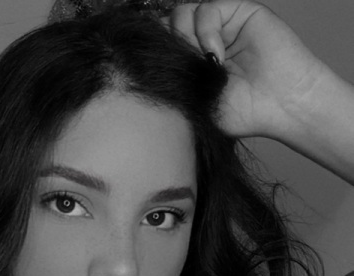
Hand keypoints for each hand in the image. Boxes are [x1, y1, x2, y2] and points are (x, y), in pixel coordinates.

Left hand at [164, 0, 328, 138]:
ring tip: (204, 65)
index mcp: (192, 62)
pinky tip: (216, 56)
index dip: (157, 54)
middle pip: (167, 26)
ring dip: (186, 38)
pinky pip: (208, 8)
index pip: (162, 46)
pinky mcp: (240, 12)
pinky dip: (206, 31)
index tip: (160, 73)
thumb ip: (176, 82)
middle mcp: (204, 40)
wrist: (281, 106)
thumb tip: (149, 68)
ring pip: (182, 13)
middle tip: (185, 71)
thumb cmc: (243, 112)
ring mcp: (221, 25)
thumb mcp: (198, 101)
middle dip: (170, 46)